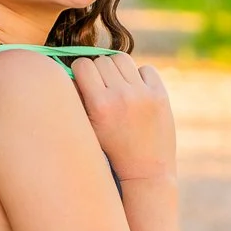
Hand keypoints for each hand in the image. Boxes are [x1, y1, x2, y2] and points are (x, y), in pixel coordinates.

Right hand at [71, 51, 176, 183]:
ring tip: (118, 86)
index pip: (83, 65)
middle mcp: (121, 96)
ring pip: (122, 58)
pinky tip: (137, 92)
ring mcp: (143, 94)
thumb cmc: (110, 151)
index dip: (80, 71)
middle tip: (101, 87)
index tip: (83, 81)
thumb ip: (77, 99)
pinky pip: (146, 68)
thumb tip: (70, 71)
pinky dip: (140, 76)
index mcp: (100, 105)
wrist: (146, 171)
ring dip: (117, 69)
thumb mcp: (87, 128)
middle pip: (102, 60)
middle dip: (98, 71)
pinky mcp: (160, 95)